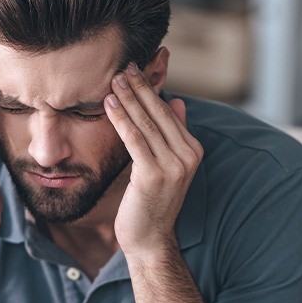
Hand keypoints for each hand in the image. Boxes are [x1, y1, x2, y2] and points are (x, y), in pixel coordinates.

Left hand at [104, 64, 203, 256]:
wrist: (150, 238)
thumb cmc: (153, 200)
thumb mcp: (167, 165)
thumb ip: (173, 134)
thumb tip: (177, 101)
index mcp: (192, 150)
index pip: (168, 112)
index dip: (150, 89)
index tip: (136, 69)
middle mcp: (187, 155)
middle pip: (159, 113)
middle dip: (139, 87)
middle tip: (124, 64)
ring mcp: (173, 166)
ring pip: (146, 123)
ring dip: (128, 98)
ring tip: (114, 78)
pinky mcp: (153, 174)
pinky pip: (135, 139)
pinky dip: (121, 119)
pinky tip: (109, 104)